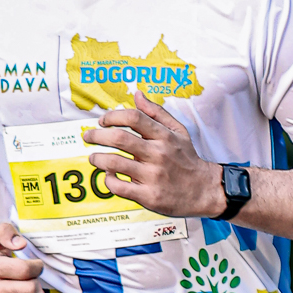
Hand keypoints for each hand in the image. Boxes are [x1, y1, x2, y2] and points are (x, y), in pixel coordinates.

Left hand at [88, 92, 224, 217]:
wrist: (204, 190)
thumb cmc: (187, 160)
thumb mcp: (178, 131)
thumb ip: (157, 113)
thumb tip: (137, 95)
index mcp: (164, 136)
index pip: (133, 118)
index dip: (112, 116)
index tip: (103, 121)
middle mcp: (158, 154)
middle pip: (119, 139)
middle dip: (97, 136)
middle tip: (88, 137)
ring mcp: (152, 176)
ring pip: (114, 163)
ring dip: (98, 159)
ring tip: (94, 158)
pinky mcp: (148, 196)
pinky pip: (119, 187)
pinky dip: (108, 180)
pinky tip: (109, 175)